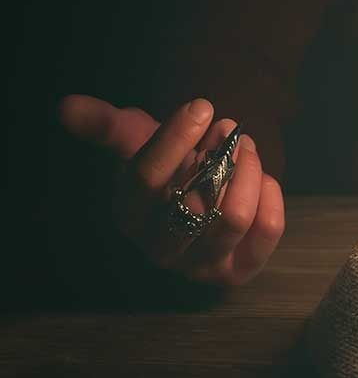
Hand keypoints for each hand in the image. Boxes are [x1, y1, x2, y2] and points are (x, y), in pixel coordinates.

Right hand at [58, 94, 284, 285]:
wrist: (204, 193)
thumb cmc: (170, 165)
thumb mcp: (138, 141)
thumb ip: (107, 125)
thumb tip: (66, 107)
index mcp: (129, 215)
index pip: (147, 179)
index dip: (176, 139)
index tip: (202, 107)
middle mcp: (161, 248)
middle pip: (196, 204)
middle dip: (222, 157)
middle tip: (229, 129)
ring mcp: (201, 265)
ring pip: (234, 219)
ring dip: (249, 174)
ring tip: (246, 150)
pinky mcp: (238, 270)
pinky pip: (266, 231)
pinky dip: (271, 196)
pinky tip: (262, 179)